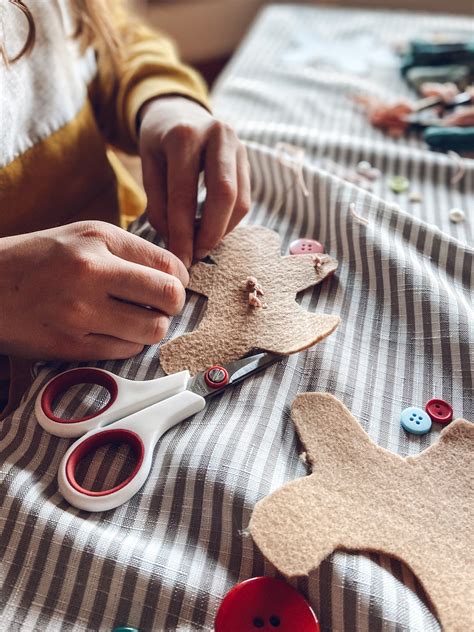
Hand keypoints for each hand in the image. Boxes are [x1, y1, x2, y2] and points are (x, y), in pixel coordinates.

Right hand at [0, 221, 188, 359]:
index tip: (173, 283)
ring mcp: (80, 312)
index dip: (180, 278)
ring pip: (153, 330)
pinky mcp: (71, 345)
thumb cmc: (37, 259)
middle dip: (173, 304)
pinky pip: (126, 350)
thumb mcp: (82, 236)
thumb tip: (176, 274)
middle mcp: (91, 273)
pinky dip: (128, 343)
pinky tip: (112, 331)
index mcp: (98, 239)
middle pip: (169, 297)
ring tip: (136, 319)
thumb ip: (129, 250)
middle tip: (162, 305)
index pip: (168, 263)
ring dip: (152, 327)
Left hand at [139, 96, 250, 267]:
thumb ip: (158, 205)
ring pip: (240, 200)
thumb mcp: (148, 166)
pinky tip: (211, 229)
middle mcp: (218, 135)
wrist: (179, 111)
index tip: (179, 259)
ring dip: (221, 230)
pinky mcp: (248, 159)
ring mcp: (239, 145)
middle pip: (224, 195)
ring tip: (201, 244)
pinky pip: (245, 199)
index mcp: (185, 135)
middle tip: (196, 256)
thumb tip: (175, 244)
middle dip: (210, 233)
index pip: (184, 194)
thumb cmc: (159, 142)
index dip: (182, 232)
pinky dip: (229, 221)